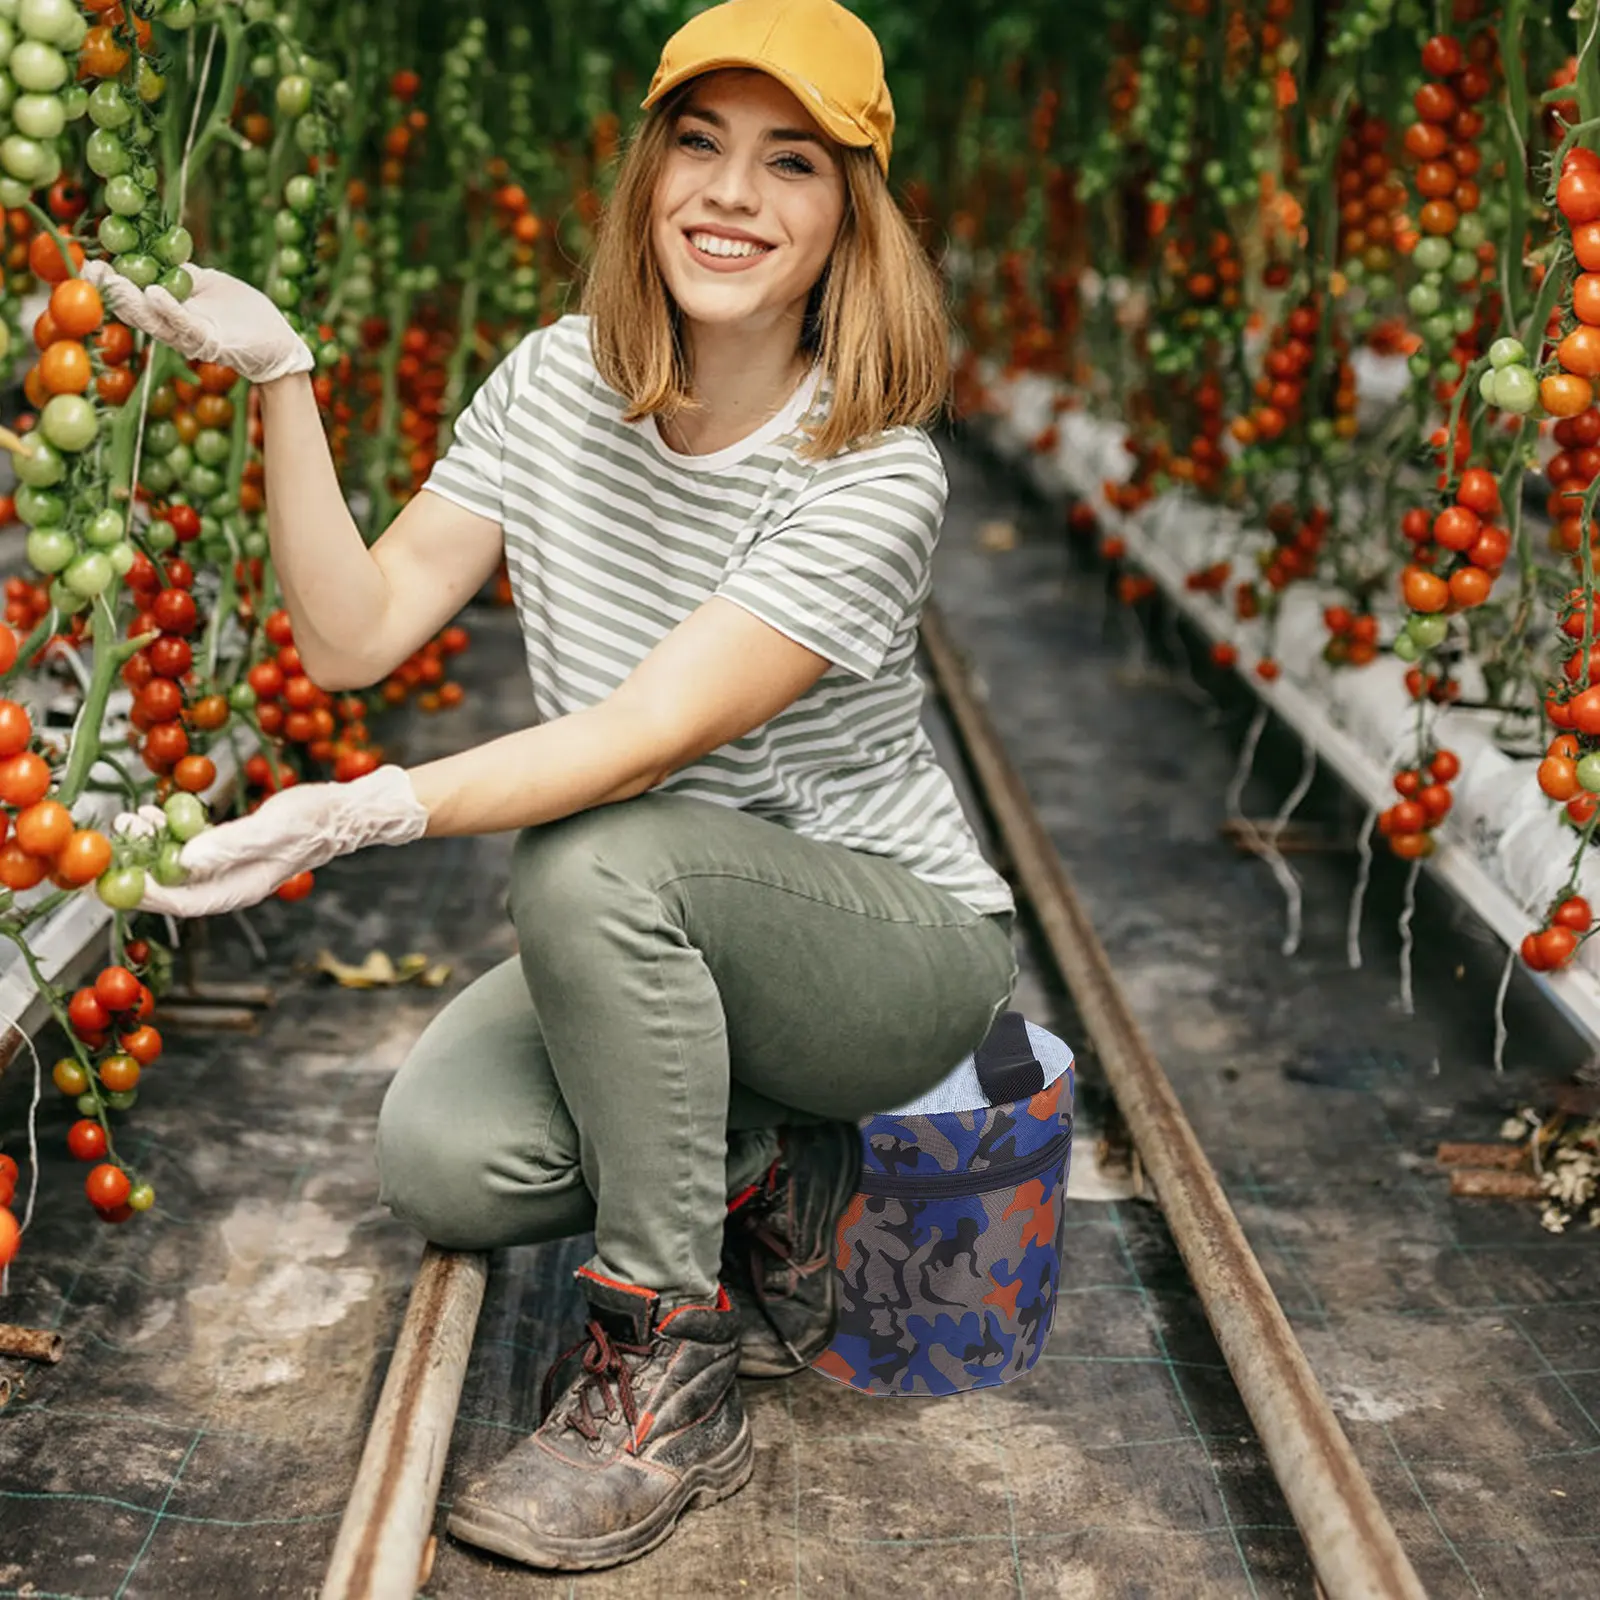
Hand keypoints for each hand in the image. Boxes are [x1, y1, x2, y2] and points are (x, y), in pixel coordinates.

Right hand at [80, 260, 315, 384]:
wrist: (277, 343)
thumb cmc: (243, 314)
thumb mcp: (208, 285)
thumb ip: (181, 275)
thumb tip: (156, 257)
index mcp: (174, 312)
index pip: (136, 296)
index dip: (112, 282)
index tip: (90, 263)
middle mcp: (177, 328)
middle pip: (138, 311)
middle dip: (112, 291)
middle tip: (88, 270)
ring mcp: (193, 336)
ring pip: (155, 321)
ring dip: (132, 301)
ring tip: (112, 280)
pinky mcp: (212, 341)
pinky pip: (187, 326)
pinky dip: (170, 310)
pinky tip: (154, 293)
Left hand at [130, 766, 429, 918]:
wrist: (347, 811)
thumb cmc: (316, 819)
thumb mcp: (272, 828)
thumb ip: (229, 846)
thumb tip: (186, 860)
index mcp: (241, 888)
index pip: (183, 902)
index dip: (144, 893)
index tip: (114, 879)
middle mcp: (232, 883)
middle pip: (175, 887)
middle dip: (141, 866)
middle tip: (116, 838)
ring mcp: (233, 866)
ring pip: (180, 865)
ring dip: (152, 846)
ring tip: (133, 818)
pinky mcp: (234, 847)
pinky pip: (193, 848)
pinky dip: (171, 834)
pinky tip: (157, 815)